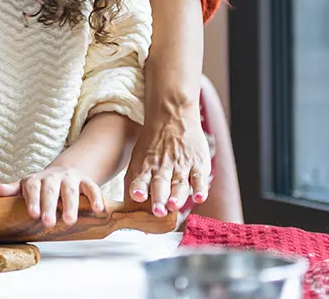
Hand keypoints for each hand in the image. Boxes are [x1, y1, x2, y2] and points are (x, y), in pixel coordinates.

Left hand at [0, 166, 104, 229]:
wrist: (66, 171)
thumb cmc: (42, 185)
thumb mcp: (27, 186)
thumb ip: (13, 191)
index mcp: (36, 180)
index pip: (32, 187)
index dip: (32, 200)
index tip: (32, 214)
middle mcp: (53, 177)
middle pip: (50, 190)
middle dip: (49, 206)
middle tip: (48, 222)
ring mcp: (70, 179)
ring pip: (71, 190)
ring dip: (71, 205)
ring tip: (70, 220)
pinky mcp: (86, 181)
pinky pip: (92, 188)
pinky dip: (96, 198)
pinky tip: (98, 209)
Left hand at [128, 102, 210, 216]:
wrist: (172, 116)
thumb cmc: (152, 145)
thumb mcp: (137, 160)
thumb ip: (134, 184)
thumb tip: (128, 210)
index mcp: (146, 168)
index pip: (141, 180)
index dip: (139, 188)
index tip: (137, 195)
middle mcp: (163, 169)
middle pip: (160, 185)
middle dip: (159, 199)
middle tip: (158, 211)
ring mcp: (181, 166)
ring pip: (179, 183)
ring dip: (177, 196)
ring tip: (174, 205)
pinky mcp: (198, 165)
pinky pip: (199, 178)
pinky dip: (200, 188)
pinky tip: (199, 197)